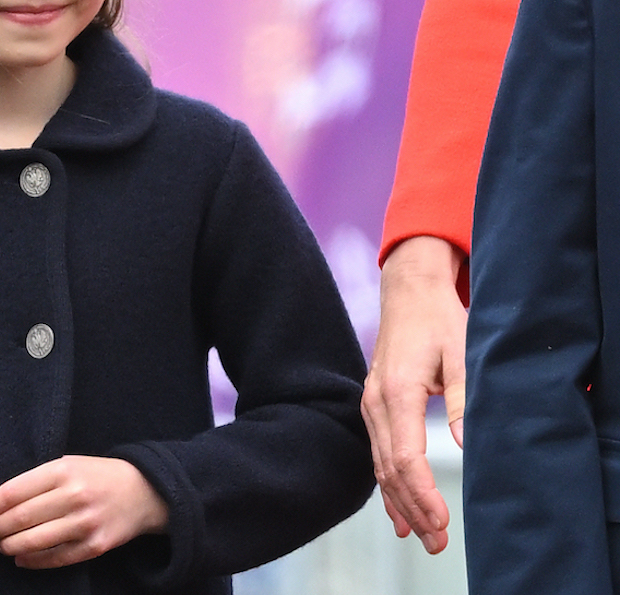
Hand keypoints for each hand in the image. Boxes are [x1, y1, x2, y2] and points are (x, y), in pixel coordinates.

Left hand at [0, 455, 167, 569]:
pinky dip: (32, 561)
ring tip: (2, 545)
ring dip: (10, 546)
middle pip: (21, 518)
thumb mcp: (68, 464)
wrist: (141, 492)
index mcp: (63, 471)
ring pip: (34, 541)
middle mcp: (74, 496)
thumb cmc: (96, 476)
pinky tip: (22, 558)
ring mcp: (85, 523)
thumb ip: (37, 480)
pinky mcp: (94, 546)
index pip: (15, 491)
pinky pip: (55, 558)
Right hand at [362, 235, 466, 553]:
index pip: (406, 456)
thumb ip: (462, 398)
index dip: (423, 494)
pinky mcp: (374, 405)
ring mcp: (371, 404)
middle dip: (413, 508)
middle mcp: (376, 401)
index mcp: (396, 390)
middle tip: (437, 542)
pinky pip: (378, 452)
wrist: (409, 292)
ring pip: (381, 464)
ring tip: (421, 535)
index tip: (442, 521)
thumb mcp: (460, 353)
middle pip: (390, 467)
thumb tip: (464, 442)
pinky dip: (387, 484)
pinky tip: (397, 510)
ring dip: (401, 501)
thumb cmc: (437, 320)